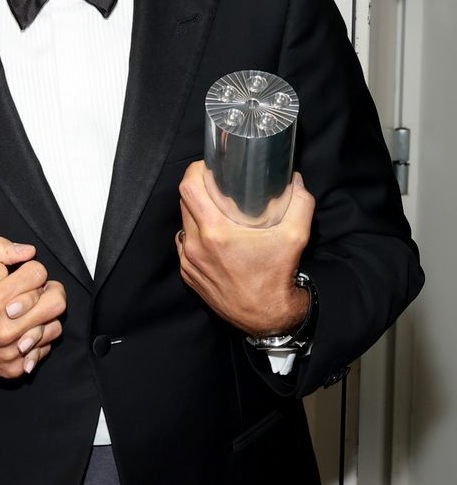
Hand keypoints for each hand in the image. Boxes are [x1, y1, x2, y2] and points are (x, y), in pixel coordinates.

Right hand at [0, 237, 65, 378]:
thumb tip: (28, 251)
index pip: (38, 274)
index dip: (31, 269)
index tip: (22, 274)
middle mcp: (5, 328)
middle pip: (55, 301)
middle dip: (47, 291)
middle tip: (35, 290)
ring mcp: (11, 351)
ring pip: (55, 326)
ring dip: (45, 315)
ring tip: (30, 310)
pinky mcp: (14, 367)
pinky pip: (45, 348)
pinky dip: (38, 337)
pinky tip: (23, 330)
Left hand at [177, 161, 312, 335]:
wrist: (266, 317)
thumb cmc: (277, 277)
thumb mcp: (296, 237)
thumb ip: (299, 203)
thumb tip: (295, 179)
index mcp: (215, 232)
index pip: (189, 188)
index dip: (195, 171)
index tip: (208, 167)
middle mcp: (195, 245)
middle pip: (184, 202)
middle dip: (198, 189)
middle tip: (216, 185)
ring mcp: (188, 261)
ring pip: (183, 223)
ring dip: (196, 212)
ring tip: (215, 210)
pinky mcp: (187, 273)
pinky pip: (184, 244)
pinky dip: (195, 235)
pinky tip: (213, 236)